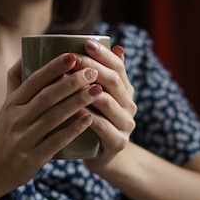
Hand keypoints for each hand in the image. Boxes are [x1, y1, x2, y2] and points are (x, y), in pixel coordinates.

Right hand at [0, 53, 101, 191]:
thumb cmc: (6, 134)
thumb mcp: (7, 107)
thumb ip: (16, 82)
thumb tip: (26, 53)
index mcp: (11, 104)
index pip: (33, 81)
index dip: (53, 68)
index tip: (72, 56)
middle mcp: (16, 119)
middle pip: (46, 97)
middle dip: (71, 82)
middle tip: (93, 72)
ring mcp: (23, 139)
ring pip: (53, 117)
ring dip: (77, 102)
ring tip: (97, 91)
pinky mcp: (32, 158)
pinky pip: (55, 141)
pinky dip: (73, 130)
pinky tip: (89, 119)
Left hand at [75, 40, 136, 170]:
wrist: (102, 158)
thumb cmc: (93, 122)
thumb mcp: (98, 97)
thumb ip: (99, 75)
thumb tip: (111, 46)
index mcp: (125, 91)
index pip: (118, 66)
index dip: (103, 54)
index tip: (85, 42)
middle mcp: (129, 106)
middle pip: (113, 81)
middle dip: (92, 67)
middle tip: (72, 59)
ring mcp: (126, 125)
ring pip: (108, 103)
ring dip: (88, 91)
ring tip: (69, 80)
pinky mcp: (118, 143)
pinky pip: (102, 127)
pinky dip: (88, 117)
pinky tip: (73, 110)